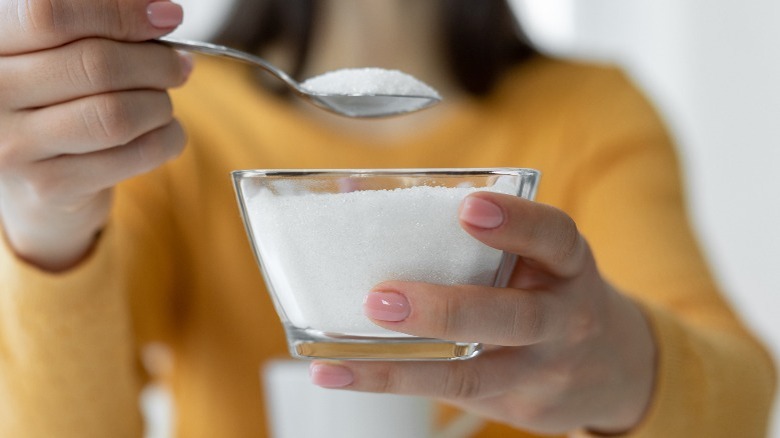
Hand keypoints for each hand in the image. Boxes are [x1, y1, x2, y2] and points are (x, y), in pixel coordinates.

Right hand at [0, 0, 190, 270]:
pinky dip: (168, 138)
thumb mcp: (63, 52)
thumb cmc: (59, 99)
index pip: (49, 13)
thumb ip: (100, 26)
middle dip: (157, 63)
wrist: (38, 179)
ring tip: (164, 102)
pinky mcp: (49, 186)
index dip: (120, 12)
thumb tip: (161, 14)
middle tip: (179, 65)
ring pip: (117, 115)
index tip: (167, 16)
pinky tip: (165, 132)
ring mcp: (14, 145)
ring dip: (161, 104)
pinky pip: (136, 154)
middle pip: (95, 65)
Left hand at [309, 192, 656, 434]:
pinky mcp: (518, 405)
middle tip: (383, 298)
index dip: (517, 222)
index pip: (554, 237)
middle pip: (512, 318)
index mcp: (568, 266)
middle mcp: (563, 318)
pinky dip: (395, 382)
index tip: (469, 207)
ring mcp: (542, 369)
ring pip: (475, 372)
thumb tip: (356, 188)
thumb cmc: (549, 289)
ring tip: (341, 356)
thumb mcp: (537, 254)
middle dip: (446, 310)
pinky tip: (342, 374)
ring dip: (405, 366)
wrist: (612, 365)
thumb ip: (473, 228)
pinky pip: (453, 394)